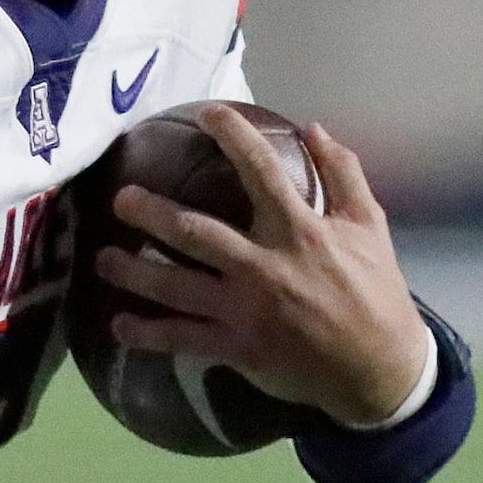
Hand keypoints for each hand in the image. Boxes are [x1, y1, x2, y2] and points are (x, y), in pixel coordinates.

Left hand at [92, 105, 428, 425]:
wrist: (380, 369)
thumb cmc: (375, 292)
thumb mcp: (370, 226)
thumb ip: (343, 174)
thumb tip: (314, 128)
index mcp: (299, 231)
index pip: (262, 171)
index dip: (234, 136)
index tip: (207, 113)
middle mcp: (264, 266)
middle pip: (195, 232)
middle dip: (152, 214)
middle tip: (120, 198)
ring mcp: (245, 310)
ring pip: (176, 287)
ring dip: (133, 272)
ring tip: (101, 260)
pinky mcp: (236, 347)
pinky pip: (182, 338)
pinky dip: (147, 334)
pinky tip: (118, 325)